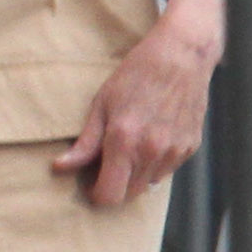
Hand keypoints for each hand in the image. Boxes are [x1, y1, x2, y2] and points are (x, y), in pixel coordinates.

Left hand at [54, 0, 223, 208]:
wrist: (181, 56)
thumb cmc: (136, 75)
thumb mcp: (101, 104)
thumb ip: (85, 143)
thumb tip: (61, 167)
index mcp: (125, 142)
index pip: (109, 195)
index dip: (96, 195)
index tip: (90, 185)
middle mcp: (152, 151)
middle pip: (129, 195)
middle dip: (115, 186)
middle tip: (106, 165)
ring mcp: (174, 151)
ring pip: (149, 184)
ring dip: (135, 175)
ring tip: (129, 147)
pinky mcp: (190, 147)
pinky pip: (167, 169)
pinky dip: (155, 163)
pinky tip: (150, 138)